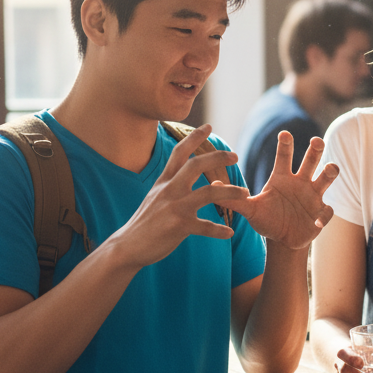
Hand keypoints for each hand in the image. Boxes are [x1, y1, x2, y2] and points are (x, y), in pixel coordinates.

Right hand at [113, 124, 248, 267]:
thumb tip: (200, 179)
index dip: (194, 138)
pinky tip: (228, 233)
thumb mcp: (156, 197)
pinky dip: (219, 230)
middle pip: (195, 165)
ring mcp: (174, 208)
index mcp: (164, 182)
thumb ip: (175, 186)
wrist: (128, 246)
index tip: (208, 126)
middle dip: (217, 157)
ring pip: (209, 192)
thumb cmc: (145, 223)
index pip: (179, 153)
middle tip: (235, 156)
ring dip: (231, 191)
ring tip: (245, 193)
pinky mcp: (179, 227)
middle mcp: (169, 190)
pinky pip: (206, 226)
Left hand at [219, 131, 338, 249]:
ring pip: (326, 177)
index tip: (284, 133)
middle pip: (311, 159)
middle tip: (316, 141)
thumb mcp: (250, 210)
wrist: (283, 240)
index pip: (284, 156)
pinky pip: (327, 210)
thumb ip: (234, 199)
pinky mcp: (321, 213)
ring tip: (330, 169)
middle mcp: (300, 182)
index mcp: (282, 178)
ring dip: (330, 171)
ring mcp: (313, 196)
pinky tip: (317, 221)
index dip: (285, 144)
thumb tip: (211, 186)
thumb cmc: (267, 219)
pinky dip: (324, 215)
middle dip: (315, 149)